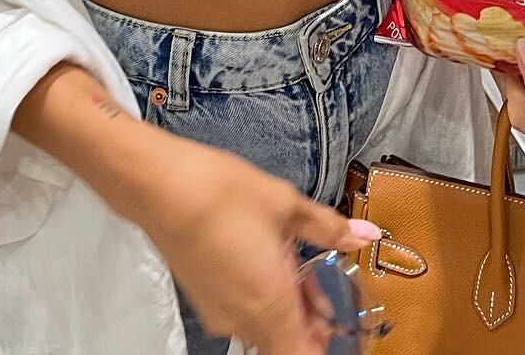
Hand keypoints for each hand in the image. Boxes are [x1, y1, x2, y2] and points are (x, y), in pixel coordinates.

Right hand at [133, 129, 380, 354]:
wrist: (160, 185)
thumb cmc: (221, 194)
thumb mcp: (284, 204)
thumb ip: (328, 227)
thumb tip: (365, 234)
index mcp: (271, 305)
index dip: (326, 344)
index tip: (341, 322)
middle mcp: (243, 319)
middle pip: (286, 345)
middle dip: (310, 324)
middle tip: (325, 288)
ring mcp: (219, 311)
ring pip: (264, 329)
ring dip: (286, 309)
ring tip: (297, 265)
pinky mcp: (203, 297)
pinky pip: (242, 313)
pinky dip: (262, 298)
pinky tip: (266, 259)